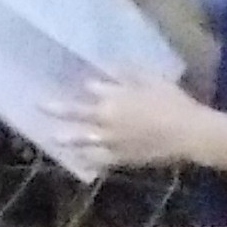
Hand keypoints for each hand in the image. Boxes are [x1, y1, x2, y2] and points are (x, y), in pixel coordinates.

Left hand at [55, 74, 211, 169]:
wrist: (188, 133)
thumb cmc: (173, 102)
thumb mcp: (152, 79)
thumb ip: (127, 72)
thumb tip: (105, 65)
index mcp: (114, 97)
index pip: (91, 89)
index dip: (84, 87)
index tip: (72, 83)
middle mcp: (106, 119)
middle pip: (76, 112)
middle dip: (56, 108)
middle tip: (37, 105)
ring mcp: (111, 140)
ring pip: (82, 139)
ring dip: (66, 137)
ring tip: (51, 138)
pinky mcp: (119, 158)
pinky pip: (98, 160)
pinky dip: (87, 160)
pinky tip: (78, 160)